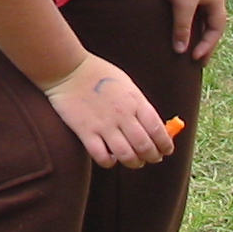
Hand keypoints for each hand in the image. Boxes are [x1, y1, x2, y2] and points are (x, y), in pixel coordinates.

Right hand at [41, 53, 170, 168]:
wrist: (67, 68)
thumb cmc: (98, 73)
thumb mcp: (126, 84)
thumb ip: (139, 105)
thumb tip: (155, 127)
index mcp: (135, 101)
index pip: (158, 131)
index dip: (165, 145)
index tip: (165, 150)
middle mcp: (123, 115)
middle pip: (145, 147)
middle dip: (152, 157)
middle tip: (151, 158)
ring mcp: (104, 124)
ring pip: (127, 156)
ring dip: (134, 162)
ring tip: (133, 161)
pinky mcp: (85, 131)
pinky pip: (102, 156)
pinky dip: (109, 162)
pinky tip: (109, 156)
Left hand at [150, 0, 226, 61]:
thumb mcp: (182, 3)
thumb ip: (182, 28)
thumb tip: (181, 51)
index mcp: (216, 0)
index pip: (216, 30)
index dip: (207, 46)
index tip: (195, 60)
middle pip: (209, 25)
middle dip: (203, 42)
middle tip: (196, 60)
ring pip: (197, 17)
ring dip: (192, 32)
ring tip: (185, 47)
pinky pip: (187, 9)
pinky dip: (183, 21)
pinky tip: (174, 28)